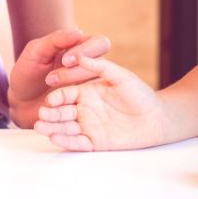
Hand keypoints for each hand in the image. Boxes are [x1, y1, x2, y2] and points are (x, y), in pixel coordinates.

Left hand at [7, 29, 109, 126]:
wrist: (19, 102)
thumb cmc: (27, 72)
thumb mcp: (36, 52)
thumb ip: (56, 40)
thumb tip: (79, 31)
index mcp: (81, 48)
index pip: (99, 43)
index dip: (87, 50)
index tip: (65, 60)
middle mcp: (91, 68)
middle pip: (103, 64)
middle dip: (80, 71)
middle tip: (53, 78)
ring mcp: (91, 88)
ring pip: (99, 86)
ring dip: (75, 88)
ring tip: (49, 93)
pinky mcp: (86, 107)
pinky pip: (91, 106)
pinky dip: (74, 105)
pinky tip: (54, 107)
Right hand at [32, 55, 164, 150]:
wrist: (157, 118)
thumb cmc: (140, 94)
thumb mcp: (120, 76)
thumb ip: (100, 67)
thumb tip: (78, 56)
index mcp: (86, 92)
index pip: (66, 93)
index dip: (57, 96)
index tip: (48, 97)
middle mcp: (84, 109)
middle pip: (62, 112)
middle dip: (50, 113)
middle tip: (40, 114)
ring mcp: (89, 126)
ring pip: (66, 128)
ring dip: (52, 128)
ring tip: (40, 127)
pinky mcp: (95, 142)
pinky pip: (77, 142)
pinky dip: (66, 141)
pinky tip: (55, 138)